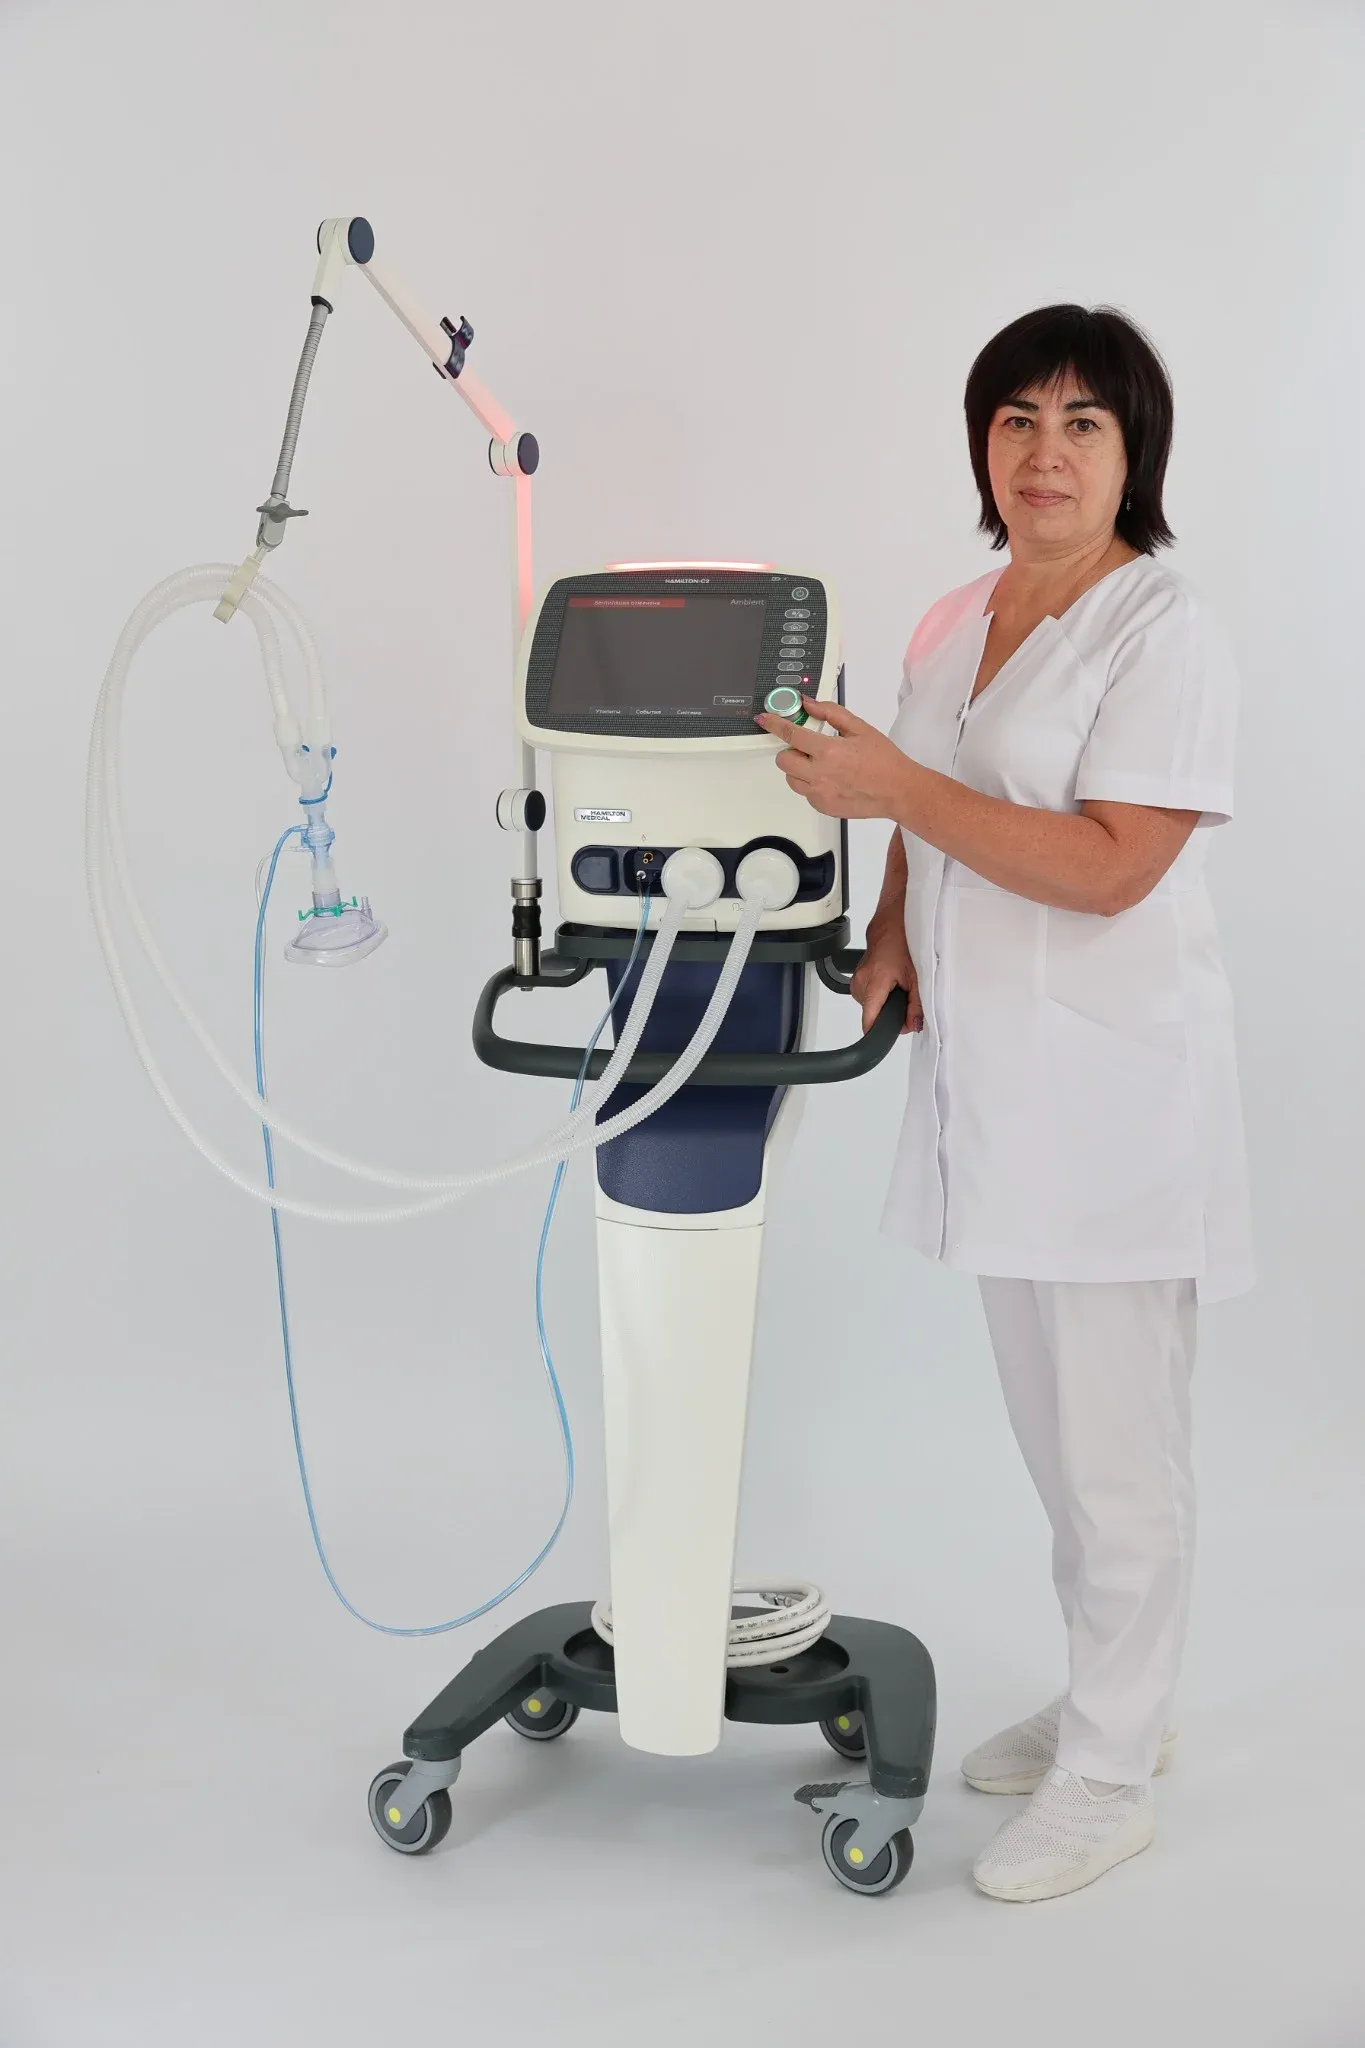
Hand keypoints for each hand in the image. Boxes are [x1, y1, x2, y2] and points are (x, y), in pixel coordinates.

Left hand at [754, 697, 912, 819]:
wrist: (898, 791)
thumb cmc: (883, 759)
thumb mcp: (860, 728)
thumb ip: (831, 713)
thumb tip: (807, 704)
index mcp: (829, 751)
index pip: (791, 734)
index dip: (774, 724)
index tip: (764, 719)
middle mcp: (820, 774)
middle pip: (783, 760)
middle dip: (790, 750)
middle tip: (808, 747)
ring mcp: (819, 794)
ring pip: (791, 778)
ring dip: (798, 768)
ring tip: (821, 764)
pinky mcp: (822, 807)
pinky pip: (804, 792)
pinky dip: (810, 783)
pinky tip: (830, 779)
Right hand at [850, 926, 923, 1034]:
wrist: (891, 924)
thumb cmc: (903, 943)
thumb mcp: (917, 976)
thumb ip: (916, 1005)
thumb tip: (914, 1025)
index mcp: (874, 984)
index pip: (869, 1021)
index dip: (881, 1031)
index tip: (892, 1031)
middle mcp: (861, 983)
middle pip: (872, 1014)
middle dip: (889, 1013)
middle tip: (905, 998)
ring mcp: (857, 980)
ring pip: (870, 1006)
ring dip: (884, 1003)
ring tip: (897, 986)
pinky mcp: (857, 978)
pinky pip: (867, 996)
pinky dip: (879, 994)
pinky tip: (889, 982)